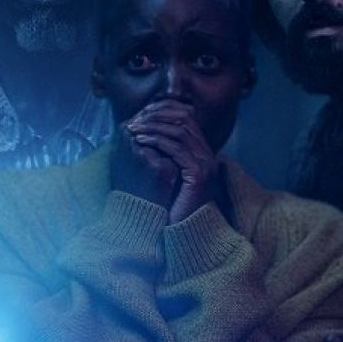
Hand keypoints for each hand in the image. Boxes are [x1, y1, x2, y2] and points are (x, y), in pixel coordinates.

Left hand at [124, 100, 219, 222]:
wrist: (183, 230)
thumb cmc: (172, 203)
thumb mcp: (169, 172)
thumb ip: (165, 152)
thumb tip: (146, 130)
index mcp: (202, 151)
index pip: (187, 117)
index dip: (163, 111)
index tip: (141, 114)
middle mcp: (207, 155)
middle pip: (184, 120)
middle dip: (157, 116)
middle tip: (135, 119)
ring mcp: (205, 164)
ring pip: (179, 131)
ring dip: (153, 127)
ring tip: (134, 129)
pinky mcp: (198, 174)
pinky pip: (176, 149)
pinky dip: (157, 142)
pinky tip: (141, 142)